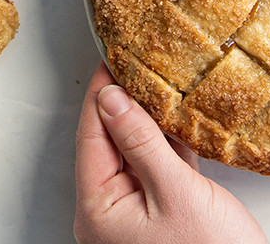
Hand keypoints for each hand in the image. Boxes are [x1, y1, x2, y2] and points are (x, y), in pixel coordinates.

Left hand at [74, 62, 267, 243]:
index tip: (110, 57)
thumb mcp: (175, 193)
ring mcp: (135, 212)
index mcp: (99, 210)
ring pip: (134, 149)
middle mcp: (110, 211)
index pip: (92, 134)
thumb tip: (111, 98)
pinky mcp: (162, 212)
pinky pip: (156, 164)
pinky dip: (166, 139)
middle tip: (137, 59)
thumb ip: (141, 142)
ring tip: (158, 77)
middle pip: (110, 140)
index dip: (101, 92)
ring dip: (147, 116)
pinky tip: (177, 115)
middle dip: (124, 99)